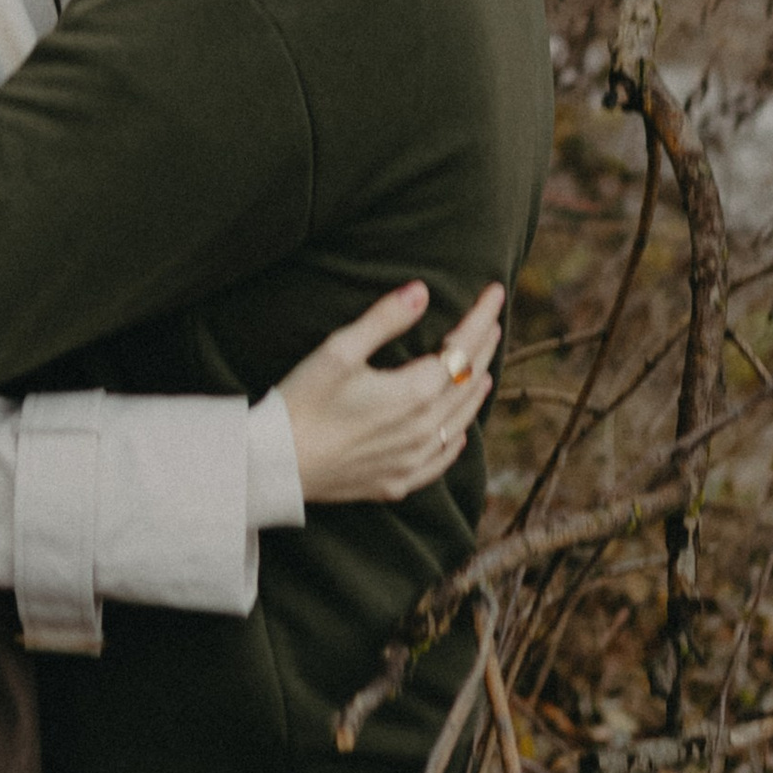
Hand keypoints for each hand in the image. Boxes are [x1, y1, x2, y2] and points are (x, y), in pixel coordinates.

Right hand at [275, 281, 503, 504]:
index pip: (462, 347)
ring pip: (460, 421)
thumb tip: (421, 290)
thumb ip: (384, 319)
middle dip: (484, 348)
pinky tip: (459, 433)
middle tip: (494, 322)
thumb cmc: (303, 401)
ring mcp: (413, 460)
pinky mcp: (397, 482)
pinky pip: (441, 460)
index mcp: (414, 393)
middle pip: (467, 382)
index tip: (495, 292)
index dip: (481, 317)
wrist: (276, 464)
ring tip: (485, 370)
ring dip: (475, 391)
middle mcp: (423, 429)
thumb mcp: (339, 350)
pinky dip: (456, 440)